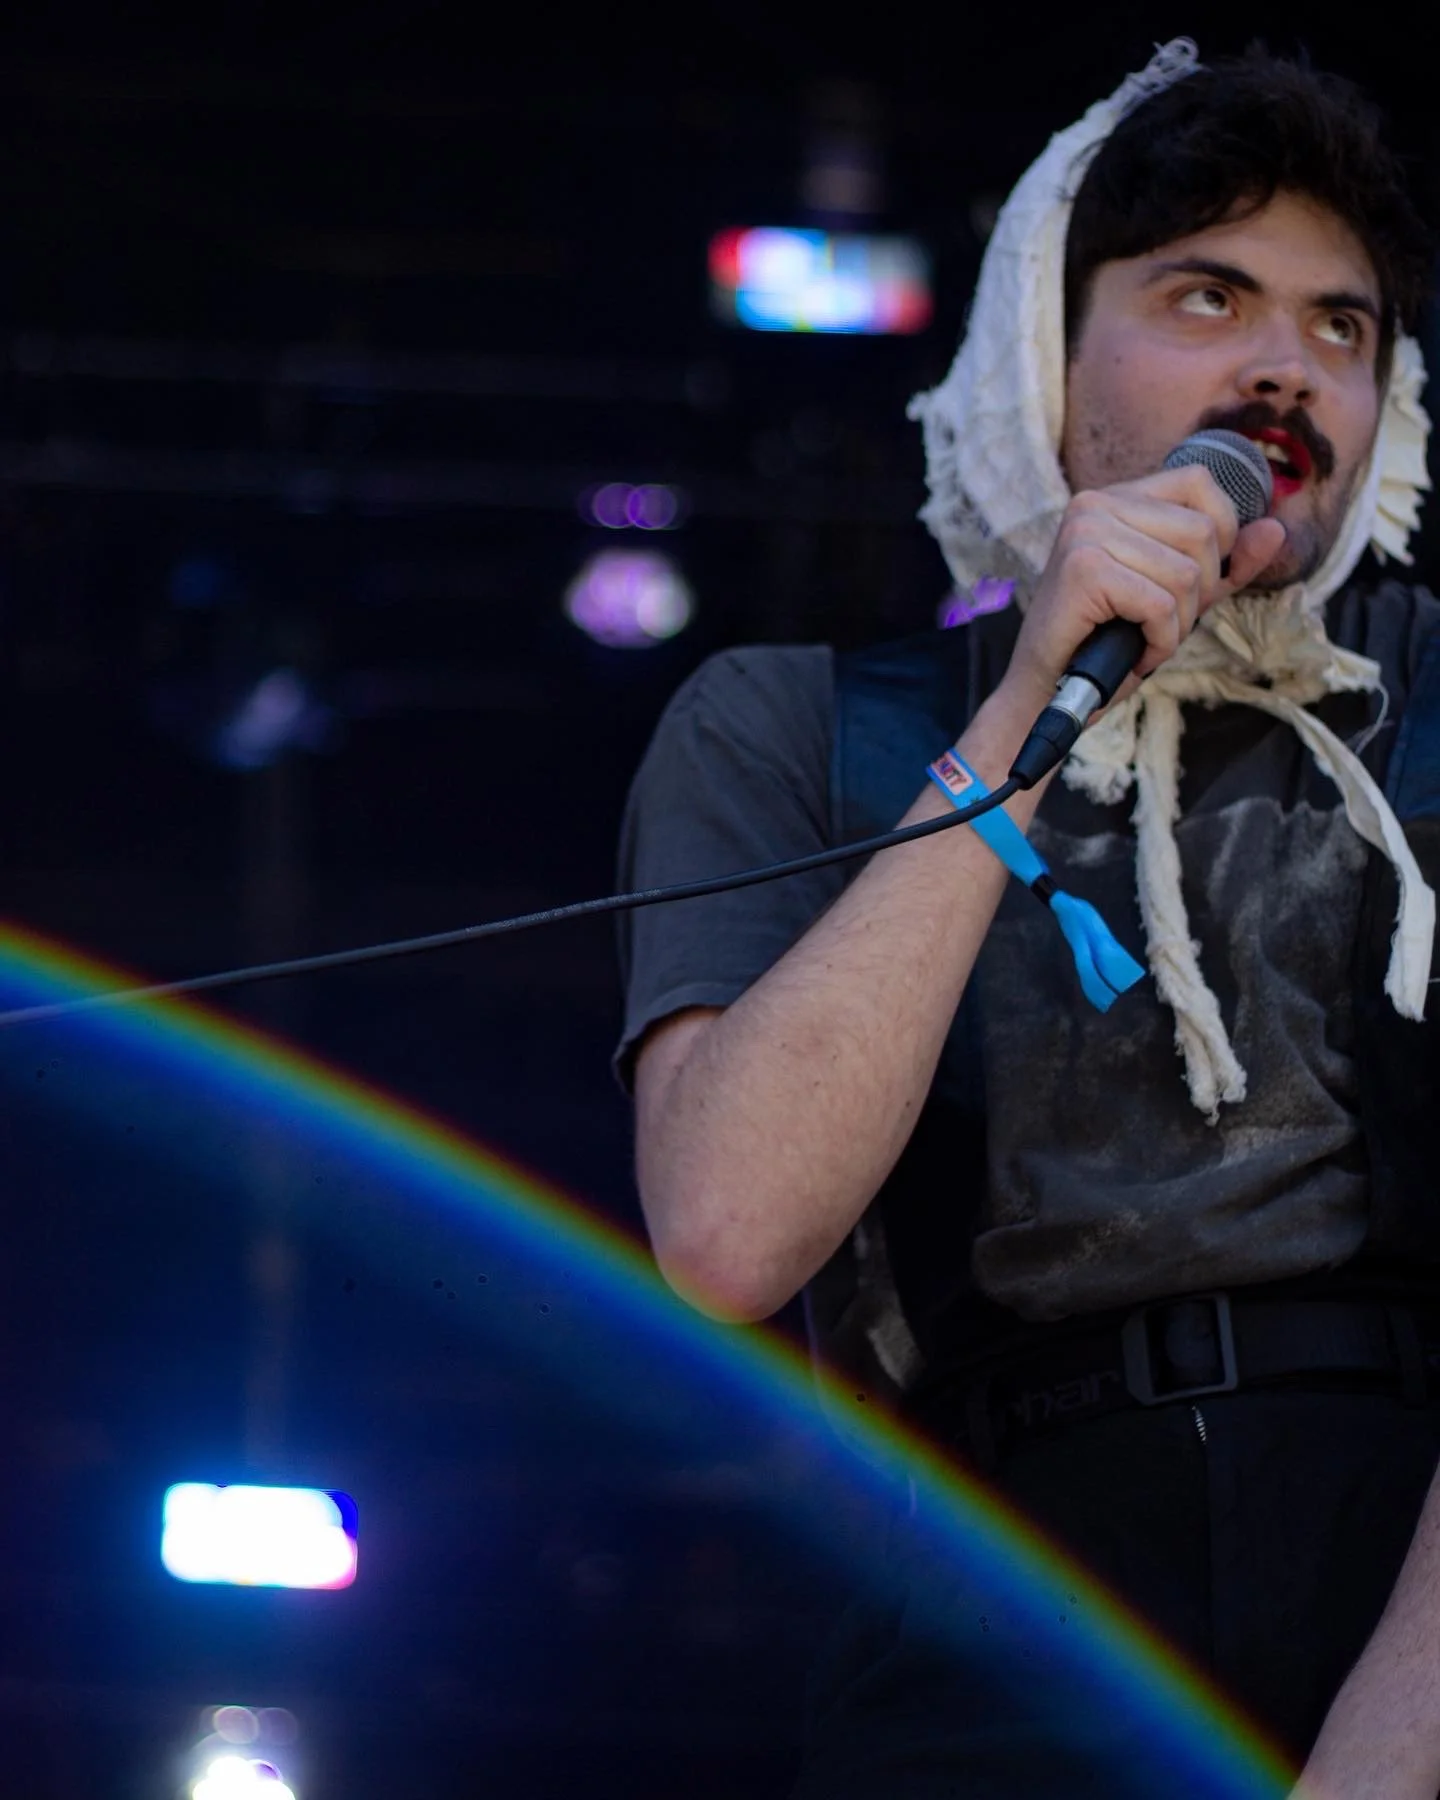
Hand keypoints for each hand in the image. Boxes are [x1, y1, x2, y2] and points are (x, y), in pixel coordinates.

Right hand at [998, 465, 1287, 715]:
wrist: (1046, 690)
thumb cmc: (1106, 641)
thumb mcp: (1178, 595)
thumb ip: (1227, 563)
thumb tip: (1276, 527)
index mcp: (1115, 498)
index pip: (1201, 484)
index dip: (1220, 536)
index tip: (1190, 584)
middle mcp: (1095, 504)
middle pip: (1203, 533)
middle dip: (1199, 591)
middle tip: (1159, 623)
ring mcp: (1086, 533)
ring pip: (1187, 573)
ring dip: (1178, 623)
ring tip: (1143, 639)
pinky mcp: (1083, 570)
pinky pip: (1161, 605)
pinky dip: (1160, 641)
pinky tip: (1135, 653)